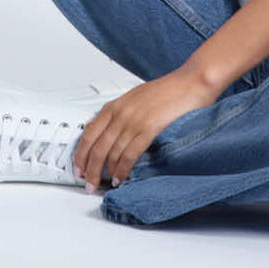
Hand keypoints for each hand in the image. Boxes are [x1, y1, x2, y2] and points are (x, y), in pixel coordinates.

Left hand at [72, 68, 218, 192]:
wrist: (190, 82)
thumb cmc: (167, 91)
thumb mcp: (135, 99)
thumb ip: (121, 115)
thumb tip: (110, 135)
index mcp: (115, 105)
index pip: (88, 133)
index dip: (80, 153)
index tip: (78, 167)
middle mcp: (121, 113)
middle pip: (97, 146)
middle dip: (90, 169)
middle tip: (87, 183)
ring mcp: (134, 121)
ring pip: (111, 153)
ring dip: (105, 173)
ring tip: (103, 185)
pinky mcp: (149, 128)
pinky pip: (129, 154)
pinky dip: (123, 169)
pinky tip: (120, 178)